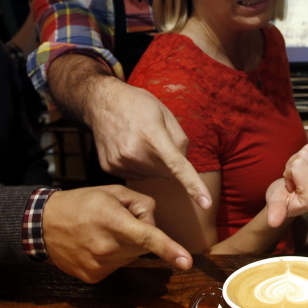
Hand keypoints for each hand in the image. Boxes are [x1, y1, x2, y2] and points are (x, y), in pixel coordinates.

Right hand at [42, 185, 192, 283]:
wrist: (43, 224)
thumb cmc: (82, 203)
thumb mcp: (113, 192)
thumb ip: (142, 203)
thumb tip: (153, 224)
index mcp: (113, 222)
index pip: (147, 237)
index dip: (170, 250)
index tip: (186, 262)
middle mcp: (107, 247)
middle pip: (142, 245)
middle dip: (138, 232)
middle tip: (117, 220)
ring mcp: (99, 265)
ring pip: (131, 256)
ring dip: (125, 245)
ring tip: (102, 232)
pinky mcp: (93, 277)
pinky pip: (117, 266)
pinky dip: (113, 256)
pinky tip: (95, 244)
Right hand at [87, 79, 210, 210]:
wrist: (101, 102)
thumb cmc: (138, 104)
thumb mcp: (165, 113)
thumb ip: (180, 141)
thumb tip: (182, 166)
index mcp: (152, 135)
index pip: (177, 165)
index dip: (193, 185)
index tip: (206, 204)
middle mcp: (134, 152)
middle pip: (166, 172)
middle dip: (167, 161)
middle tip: (155, 140)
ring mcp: (120, 162)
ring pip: (151, 175)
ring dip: (152, 164)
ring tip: (139, 140)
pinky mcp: (110, 168)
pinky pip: (136, 175)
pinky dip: (138, 165)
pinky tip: (129, 147)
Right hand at [266, 144, 307, 226]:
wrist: (290, 194)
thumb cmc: (281, 198)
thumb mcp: (275, 204)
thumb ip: (276, 211)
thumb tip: (273, 222)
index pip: (297, 167)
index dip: (288, 174)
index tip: (291, 188)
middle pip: (303, 157)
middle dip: (292, 165)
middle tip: (293, 180)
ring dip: (298, 159)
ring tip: (298, 175)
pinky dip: (306, 155)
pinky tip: (305, 168)